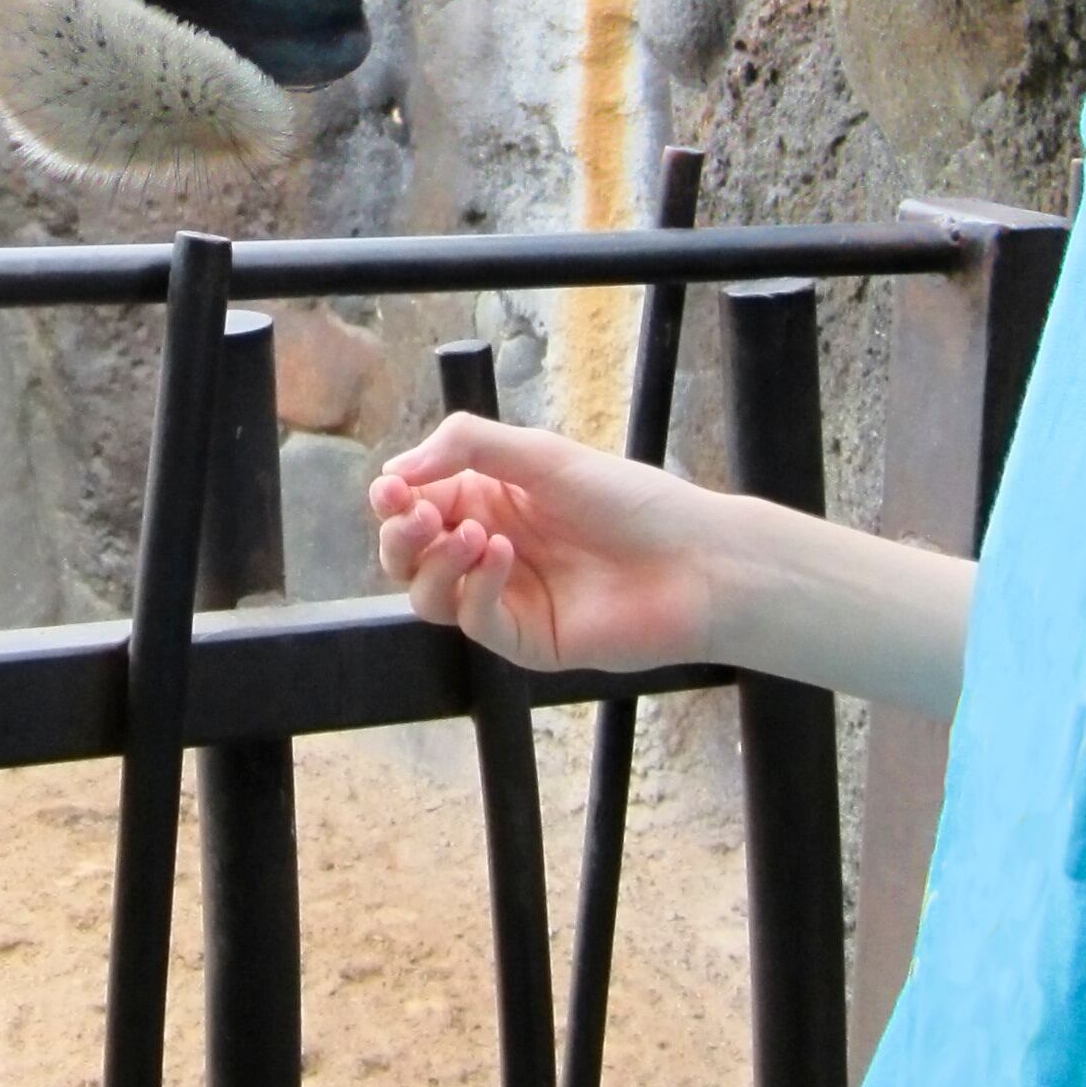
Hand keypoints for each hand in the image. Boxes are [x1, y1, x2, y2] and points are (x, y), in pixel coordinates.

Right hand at [367, 413, 721, 673]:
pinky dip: (476, 589)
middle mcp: (489, 549)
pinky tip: (501, 558)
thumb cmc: (628, 500)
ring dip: (436, 563)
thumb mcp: (541, 454)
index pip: (416, 502)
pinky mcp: (525, 640)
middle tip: (417, 515)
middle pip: (409, 555)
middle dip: (402, 535)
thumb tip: (396, 470)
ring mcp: (505, 598)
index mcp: (490, 500)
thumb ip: (467, 446)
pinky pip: (474, 622)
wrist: (694, 561)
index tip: (391, 490)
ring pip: (430, 594)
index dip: (395, 498)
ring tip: (473, 536)